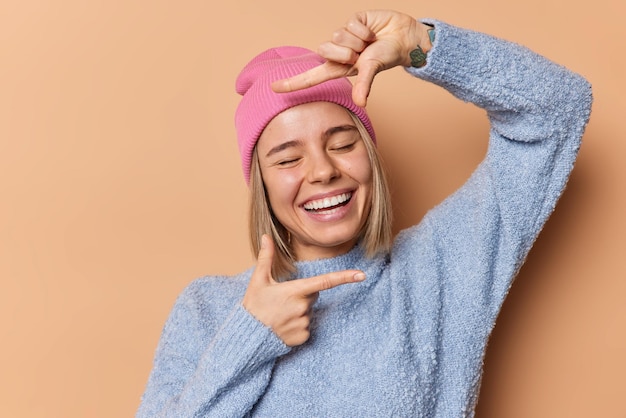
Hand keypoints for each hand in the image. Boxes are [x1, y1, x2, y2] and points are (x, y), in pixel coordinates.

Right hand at [242, 235, 365, 346]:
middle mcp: (302, 307)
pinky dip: (297, 327)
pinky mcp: (303, 337)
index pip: (325, 282)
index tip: (362, 275)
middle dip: (302, 295)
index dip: (344, 277)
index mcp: (295, 291)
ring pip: (309, 312)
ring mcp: (304, 323)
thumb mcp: (258, 280)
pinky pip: (307, 328)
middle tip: (282, 301)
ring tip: (280, 315)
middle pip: (313, 295)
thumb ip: (266, 258)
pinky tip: (283, 327)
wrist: (247, 336)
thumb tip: (266, 236)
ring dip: (298, 312)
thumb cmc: (253, 306)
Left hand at [272, 10, 432, 105]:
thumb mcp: (373, 70)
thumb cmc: (388, 56)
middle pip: (325, 49)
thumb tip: (361, 103)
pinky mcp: (352, 21)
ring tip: (369, 43)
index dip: (293, 83)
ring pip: (338, 36)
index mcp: (339, 67)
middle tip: (362, 53)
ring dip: (357, 40)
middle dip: (346, 52)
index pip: (311, 77)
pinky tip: (371, 31)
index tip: (273, 87)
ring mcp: (344, 36)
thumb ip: (365, 85)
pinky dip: (364, 29)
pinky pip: (350, 24)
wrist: (404, 38)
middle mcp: (338, 52)